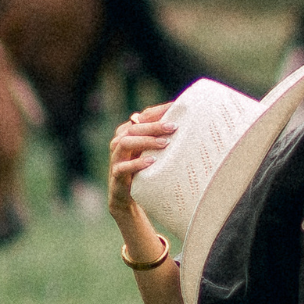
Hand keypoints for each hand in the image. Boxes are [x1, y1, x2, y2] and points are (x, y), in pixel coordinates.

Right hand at [107, 105, 175, 221]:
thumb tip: (187, 122)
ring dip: (146, 141)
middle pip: (135, 127)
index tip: (176, 107)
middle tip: (174, 127)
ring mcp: (116, 157)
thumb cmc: (143, 169)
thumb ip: (161, 137)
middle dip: (155, 126)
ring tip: (165, 143)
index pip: (143, 116)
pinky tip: (152, 161)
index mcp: (127, 131)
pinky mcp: (116, 174)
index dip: (158, 111)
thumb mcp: (152, 151)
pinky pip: (124, 167)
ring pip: (126, 143)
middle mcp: (119, 141)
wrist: (126, 196)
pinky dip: (137, 163)